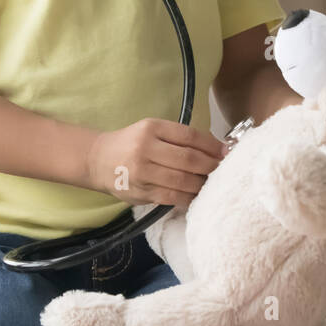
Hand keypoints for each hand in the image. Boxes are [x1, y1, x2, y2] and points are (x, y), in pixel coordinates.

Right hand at [87, 117, 228, 209]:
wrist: (99, 160)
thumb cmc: (131, 143)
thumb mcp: (151, 130)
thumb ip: (178, 137)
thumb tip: (216, 148)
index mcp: (152, 128)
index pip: (189, 136)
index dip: (212, 145)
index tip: (227, 152)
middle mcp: (146, 148)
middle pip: (188, 159)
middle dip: (211, 166)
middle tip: (225, 170)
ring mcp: (143, 172)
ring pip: (182, 180)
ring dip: (203, 183)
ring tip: (214, 184)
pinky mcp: (141, 192)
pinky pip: (172, 197)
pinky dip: (189, 198)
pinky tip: (197, 196)